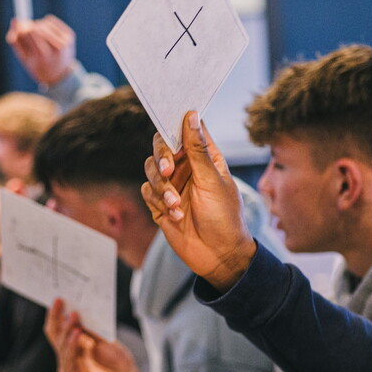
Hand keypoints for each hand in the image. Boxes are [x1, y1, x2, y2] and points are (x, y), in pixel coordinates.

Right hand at [6, 14, 76, 85]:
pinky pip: (52, 21)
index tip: (19, 31)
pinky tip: (45, 32)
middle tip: (26, 32)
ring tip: (37, 36)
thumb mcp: (24, 57)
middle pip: (37, 27)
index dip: (22, 29)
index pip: (30, 32)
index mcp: (43, 55)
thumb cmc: (38, 65)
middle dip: (29, 28)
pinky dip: (45, 24)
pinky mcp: (70, 34)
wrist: (60, 74)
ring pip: (44, 23)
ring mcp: (65, 40)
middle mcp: (56, 47)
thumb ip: (16, 40)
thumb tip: (14, 20)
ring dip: (37, 26)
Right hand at [44, 299, 149, 371]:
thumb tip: (80, 309)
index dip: (57, 313)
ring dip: (67, 328)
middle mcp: (67, 355)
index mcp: (74, 344)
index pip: (60, 327)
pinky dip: (71, 346)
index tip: (59, 297)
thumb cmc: (119, 363)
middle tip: (60, 300)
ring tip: (73, 315)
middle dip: (57, 316)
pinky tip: (77, 334)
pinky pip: (67, 360)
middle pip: (55, 334)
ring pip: (60, 345)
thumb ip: (92, 329)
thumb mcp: (106, 340)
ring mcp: (67, 367)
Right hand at [141, 112, 256, 292]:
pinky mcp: (160, 203)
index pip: (187, 129)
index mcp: (205, 157)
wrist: (218, 255)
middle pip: (162, 147)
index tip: (166, 118)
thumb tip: (191, 115)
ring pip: (150, 169)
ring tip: (176, 204)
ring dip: (161, 186)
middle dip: (162, 157)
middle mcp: (187, 167)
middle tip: (168, 170)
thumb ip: (197, 149)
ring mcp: (173, 185)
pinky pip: (147, 192)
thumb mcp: (212, 180)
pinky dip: (157, 202)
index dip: (176, 121)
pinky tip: (175, 216)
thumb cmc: (224, 217)